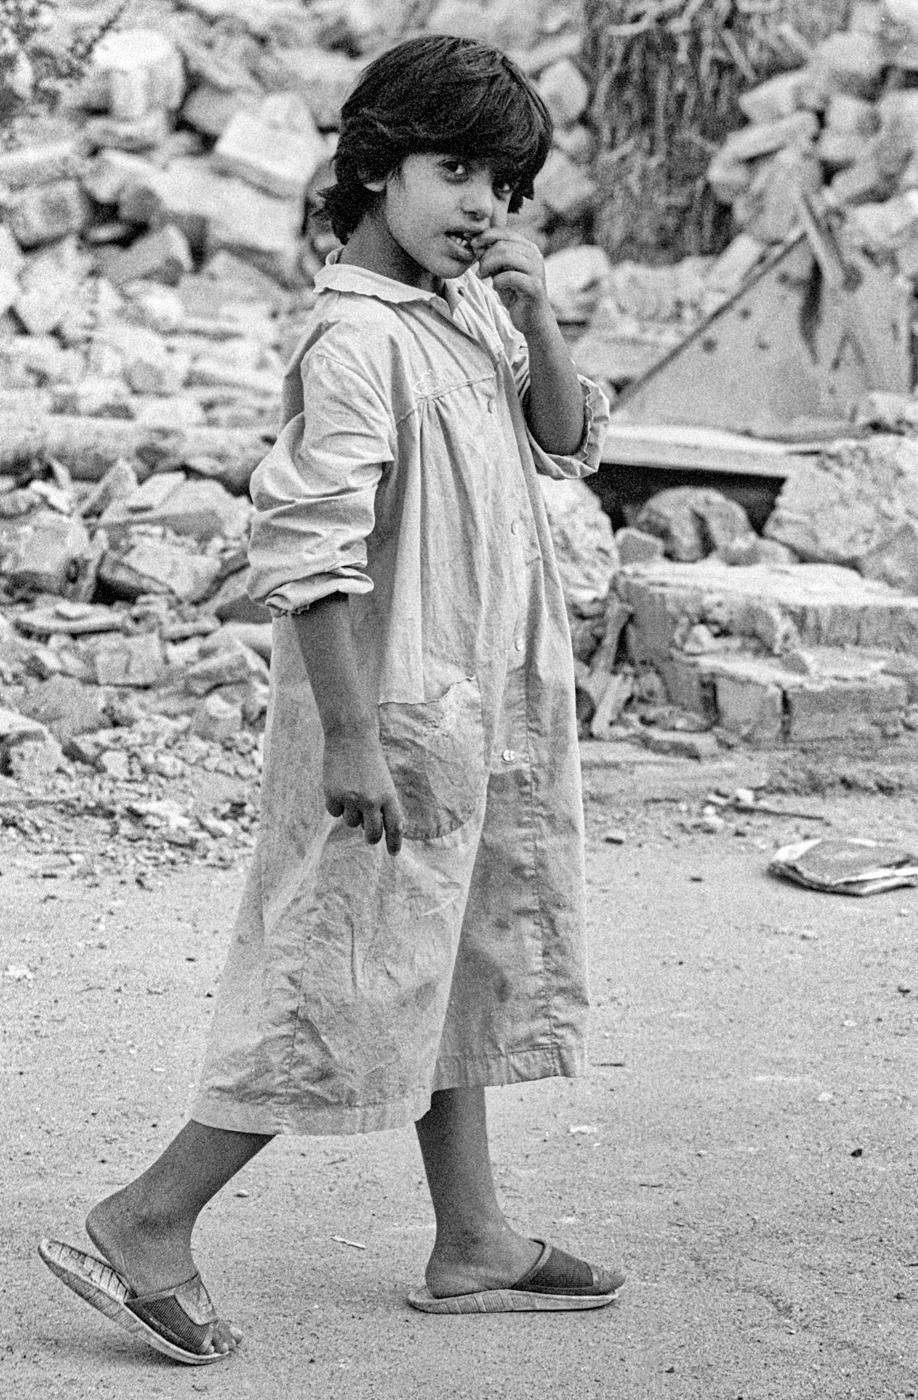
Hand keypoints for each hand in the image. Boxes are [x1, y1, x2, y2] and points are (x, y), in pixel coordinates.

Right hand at [323, 729, 404, 855]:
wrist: (351, 736)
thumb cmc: (370, 760)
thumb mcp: (384, 782)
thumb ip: (383, 805)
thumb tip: (375, 830)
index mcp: (389, 796)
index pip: (395, 827)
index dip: (395, 843)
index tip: (393, 853)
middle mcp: (372, 801)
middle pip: (372, 834)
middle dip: (371, 837)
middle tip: (369, 834)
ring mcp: (351, 799)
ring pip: (351, 823)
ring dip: (352, 813)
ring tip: (352, 791)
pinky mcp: (333, 795)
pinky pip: (335, 812)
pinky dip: (336, 804)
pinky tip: (339, 786)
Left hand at [473, 228, 552, 336]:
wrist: (532, 318)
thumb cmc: (515, 293)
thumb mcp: (502, 270)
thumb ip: (494, 256)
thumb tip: (476, 241)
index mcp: (528, 247)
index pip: (505, 232)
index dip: (486, 236)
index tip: (474, 246)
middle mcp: (535, 255)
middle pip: (502, 244)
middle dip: (485, 257)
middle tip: (480, 271)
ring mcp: (536, 270)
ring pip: (506, 256)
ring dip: (489, 266)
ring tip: (484, 277)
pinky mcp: (534, 286)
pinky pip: (509, 276)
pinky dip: (497, 281)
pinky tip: (496, 287)